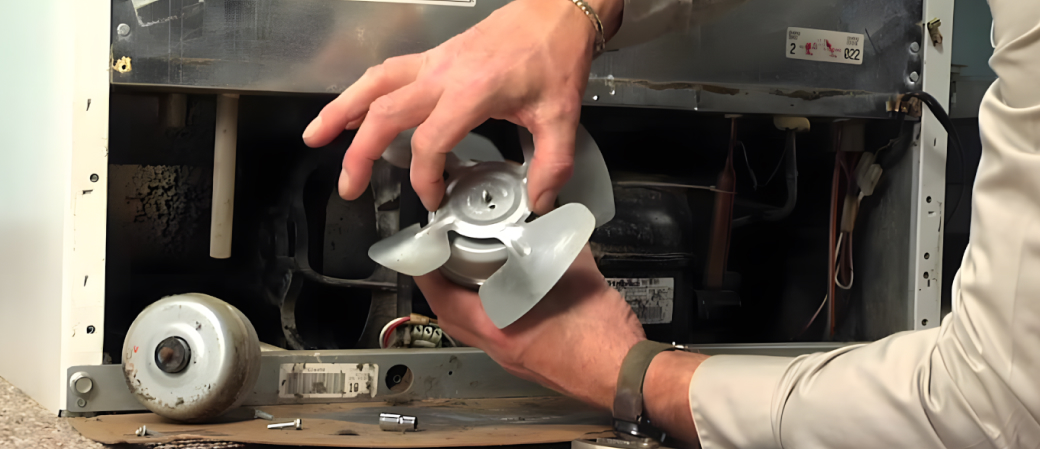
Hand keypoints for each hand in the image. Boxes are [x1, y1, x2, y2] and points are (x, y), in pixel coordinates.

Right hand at [302, 0, 622, 213]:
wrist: (555, 11)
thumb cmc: (554, 57)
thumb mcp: (561, 116)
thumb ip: (551, 163)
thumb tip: (539, 201)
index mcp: (471, 92)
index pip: (430, 142)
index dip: (425, 178)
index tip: (433, 199)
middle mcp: (442, 75)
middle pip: (384, 114)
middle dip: (359, 154)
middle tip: (348, 187)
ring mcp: (434, 62)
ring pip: (373, 84)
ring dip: (341, 111)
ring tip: (316, 137)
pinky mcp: (434, 57)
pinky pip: (386, 73)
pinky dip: (362, 92)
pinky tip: (351, 110)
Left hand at [414, 245, 644, 409]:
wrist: (627, 375)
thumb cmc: (604, 341)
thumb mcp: (578, 277)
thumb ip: (559, 245)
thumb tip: (551, 223)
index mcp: (502, 329)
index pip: (444, 299)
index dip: (426, 272)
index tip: (422, 251)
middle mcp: (501, 348)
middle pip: (450, 317)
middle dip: (439, 286)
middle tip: (441, 259)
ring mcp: (512, 358)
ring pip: (471, 329)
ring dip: (462, 302)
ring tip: (466, 273)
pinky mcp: (528, 361)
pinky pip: (494, 335)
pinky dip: (488, 313)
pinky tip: (504, 296)